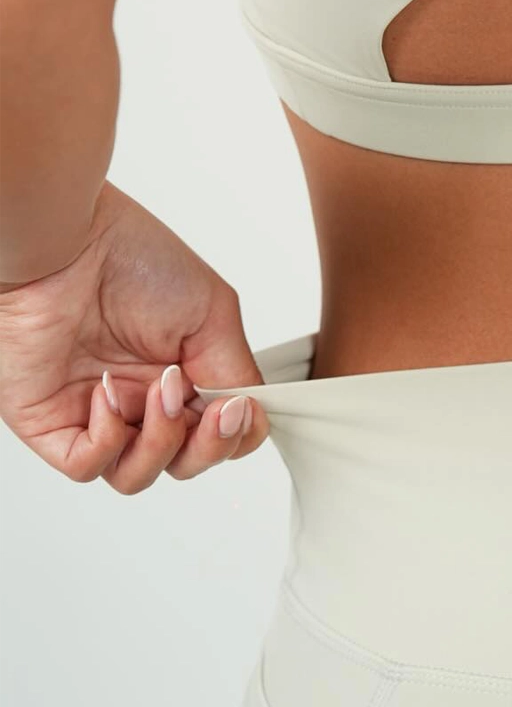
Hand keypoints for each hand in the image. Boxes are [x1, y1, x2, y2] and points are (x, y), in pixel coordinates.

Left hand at [0, 182, 268, 491]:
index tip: (241, 407)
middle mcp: (142, 398)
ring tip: (159, 389)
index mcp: (183, 374)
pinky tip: (109, 392)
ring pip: (138, 475)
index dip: (236, 434)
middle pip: (185, 463)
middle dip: (208, 445)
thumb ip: (237, 370)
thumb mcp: (213, 312)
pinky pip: (87, 466)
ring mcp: (98, 413)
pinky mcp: (52, 423)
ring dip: (160, 440)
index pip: (218, 434)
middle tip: (213, 408)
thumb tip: (250, 416)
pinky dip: (108, 440)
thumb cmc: (134, 258)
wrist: (68, 245)